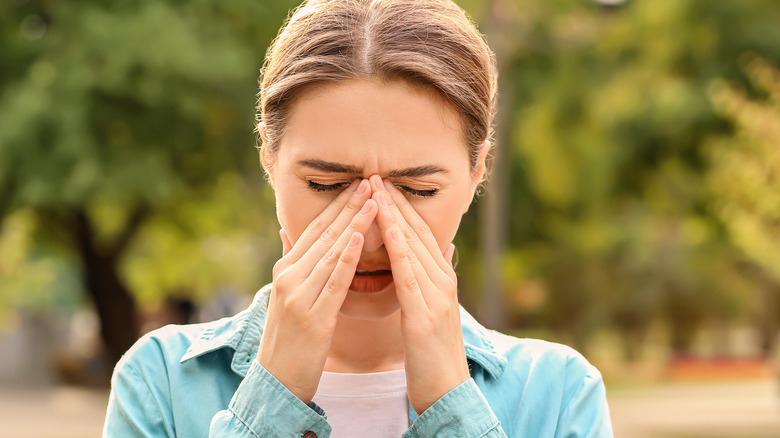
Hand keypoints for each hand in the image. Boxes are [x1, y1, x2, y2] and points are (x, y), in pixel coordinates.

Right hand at [257, 179, 376, 403]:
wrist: (275, 382)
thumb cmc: (288, 340)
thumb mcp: (284, 297)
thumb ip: (290, 263)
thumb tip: (286, 232)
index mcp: (285, 271)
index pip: (315, 229)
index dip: (338, 206)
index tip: (359, 184)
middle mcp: (289, 277)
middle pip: (325, 234)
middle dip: (350, 206)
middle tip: (372, 180)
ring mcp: (299, 296)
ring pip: (332, 252)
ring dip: (354, 223)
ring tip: (374, 200)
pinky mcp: (312, 317)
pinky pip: (333, 282)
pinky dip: (347, 258)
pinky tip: (359, 238)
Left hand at [369, 175, 469, 414]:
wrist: (446, 391)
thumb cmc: (432, 353)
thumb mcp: (433, 309)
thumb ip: (435, 277)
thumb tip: (442, 248)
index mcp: (441, 279)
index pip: (419, 233)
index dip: (400, 206)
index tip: (381, 183)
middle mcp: (442, 281)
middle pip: (417, 232)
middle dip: (395, 202)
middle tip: (374, 174)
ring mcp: (437, 296)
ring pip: (414, 247)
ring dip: (394, 216)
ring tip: (375, 190)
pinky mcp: (426, 315)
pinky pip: (410, 275)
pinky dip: (400, 250)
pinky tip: (388, 230)